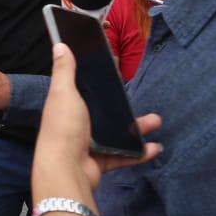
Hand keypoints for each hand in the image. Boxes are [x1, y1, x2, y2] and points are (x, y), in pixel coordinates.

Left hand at [32, 43, 162, 202]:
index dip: (99, 82)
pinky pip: (123, 155)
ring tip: (155, 122)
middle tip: (140, 98)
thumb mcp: (64, 93)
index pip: (85, 89)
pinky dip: (138, 152)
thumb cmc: (63, 129)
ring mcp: (89, 144)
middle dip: (125, 108)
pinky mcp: (99, 162)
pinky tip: (153, 148)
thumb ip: (65, 70)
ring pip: (117, 134)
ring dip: (137, 129)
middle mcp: (76, 124)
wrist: (65, 170)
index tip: (116, 72)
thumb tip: (60, 44)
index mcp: (67, 106)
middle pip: (105, 113)